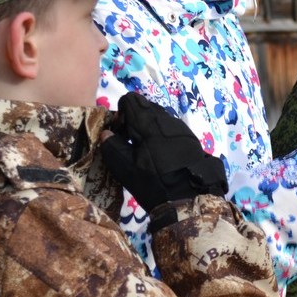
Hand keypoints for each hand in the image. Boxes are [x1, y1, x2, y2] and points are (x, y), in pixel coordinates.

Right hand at [100, 93, 227, 211]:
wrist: (190, 197)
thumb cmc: (153, 182)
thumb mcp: (126, 168)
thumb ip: (113, 146)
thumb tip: (106, 132)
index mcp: (149, 123)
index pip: (131, 100)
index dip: (121, 112)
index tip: (120, 132)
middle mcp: (167, 119)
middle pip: (145, 107)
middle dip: (134, 119)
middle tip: (130, 142)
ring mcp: (181, 127)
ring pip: (159, 117)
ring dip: (148, 127)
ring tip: (145, 150)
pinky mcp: (190, 138)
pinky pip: (169, 127)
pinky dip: (160, 134)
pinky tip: (160, 154)